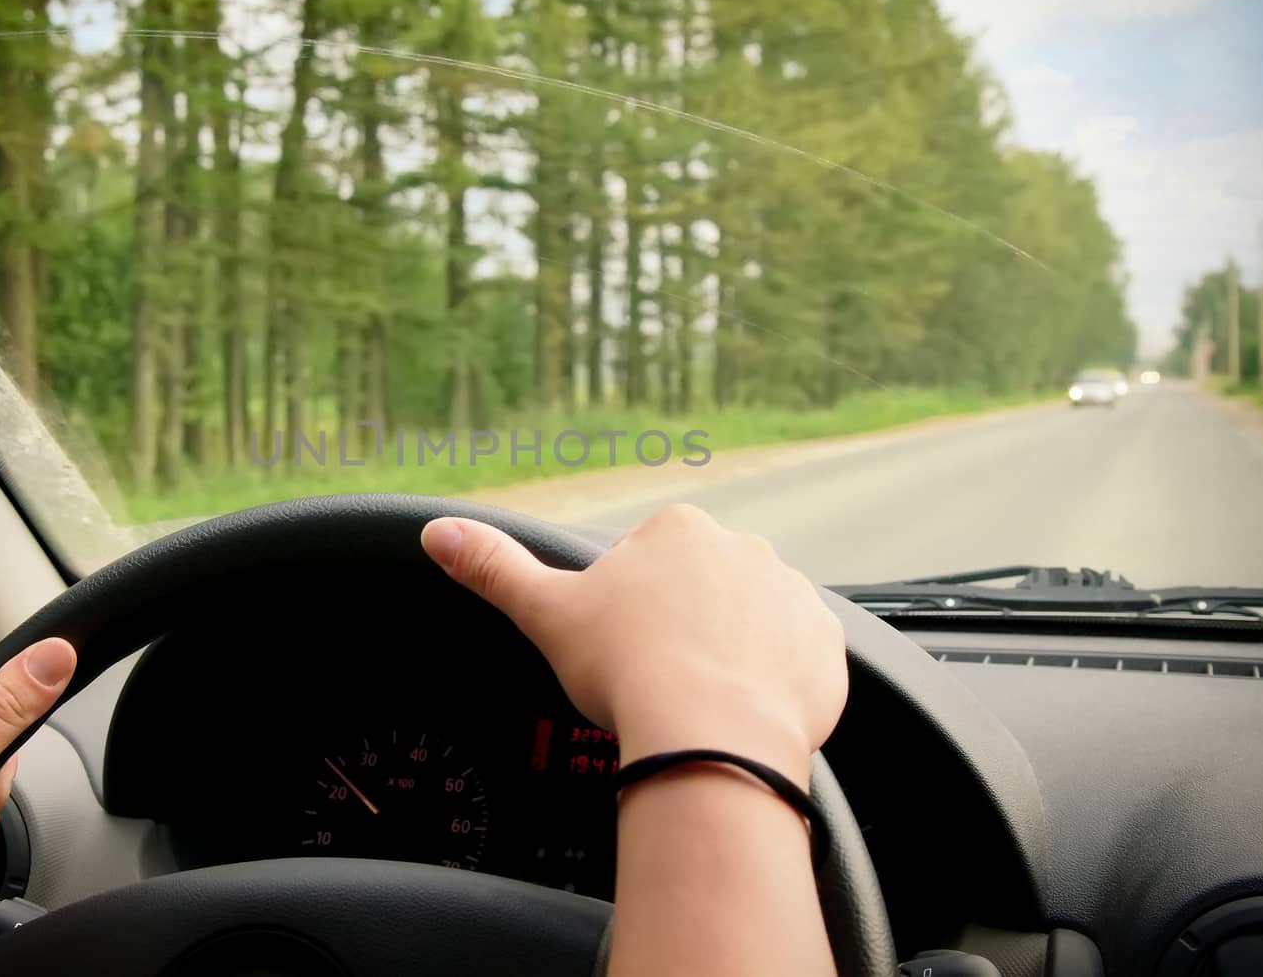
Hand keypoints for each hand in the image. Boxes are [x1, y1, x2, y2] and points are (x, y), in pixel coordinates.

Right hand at [421, 505, 845, 782]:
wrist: (712, 733)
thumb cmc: (628, 668)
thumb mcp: (546, 613)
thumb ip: (493, 567)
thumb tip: (436, 531)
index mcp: (678, 530)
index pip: (646, 563)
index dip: (625, 612)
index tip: (619, 650)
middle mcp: (744, 548)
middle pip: (702, 590)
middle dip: (681, 627)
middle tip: (656, 680)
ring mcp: (791, 595)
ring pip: (751, 623)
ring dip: (730, 653)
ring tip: (700, 702)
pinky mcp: (826, 645)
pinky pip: (797, 659)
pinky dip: (774, 682)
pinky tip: (742, 711)